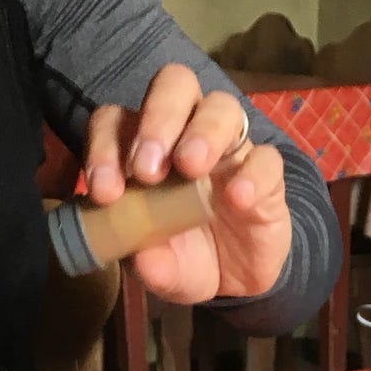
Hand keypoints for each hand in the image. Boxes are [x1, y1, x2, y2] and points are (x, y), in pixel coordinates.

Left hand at [83, 64, 291, 304]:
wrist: (233, 284)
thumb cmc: (185, 258)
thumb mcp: (159, 269)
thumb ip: (147, 263)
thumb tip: (143, 259)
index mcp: (145, 148)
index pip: (118, 120)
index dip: (105, 145)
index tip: (105, 192)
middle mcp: (186, 133)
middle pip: (173, 85)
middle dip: (156, 119)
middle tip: (148, 169)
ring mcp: (229, 149)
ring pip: (221, 107)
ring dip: (202, 132)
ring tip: (191, 168)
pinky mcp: (266, 173)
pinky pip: (266, 158)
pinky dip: (252, 174)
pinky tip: (238, 199)